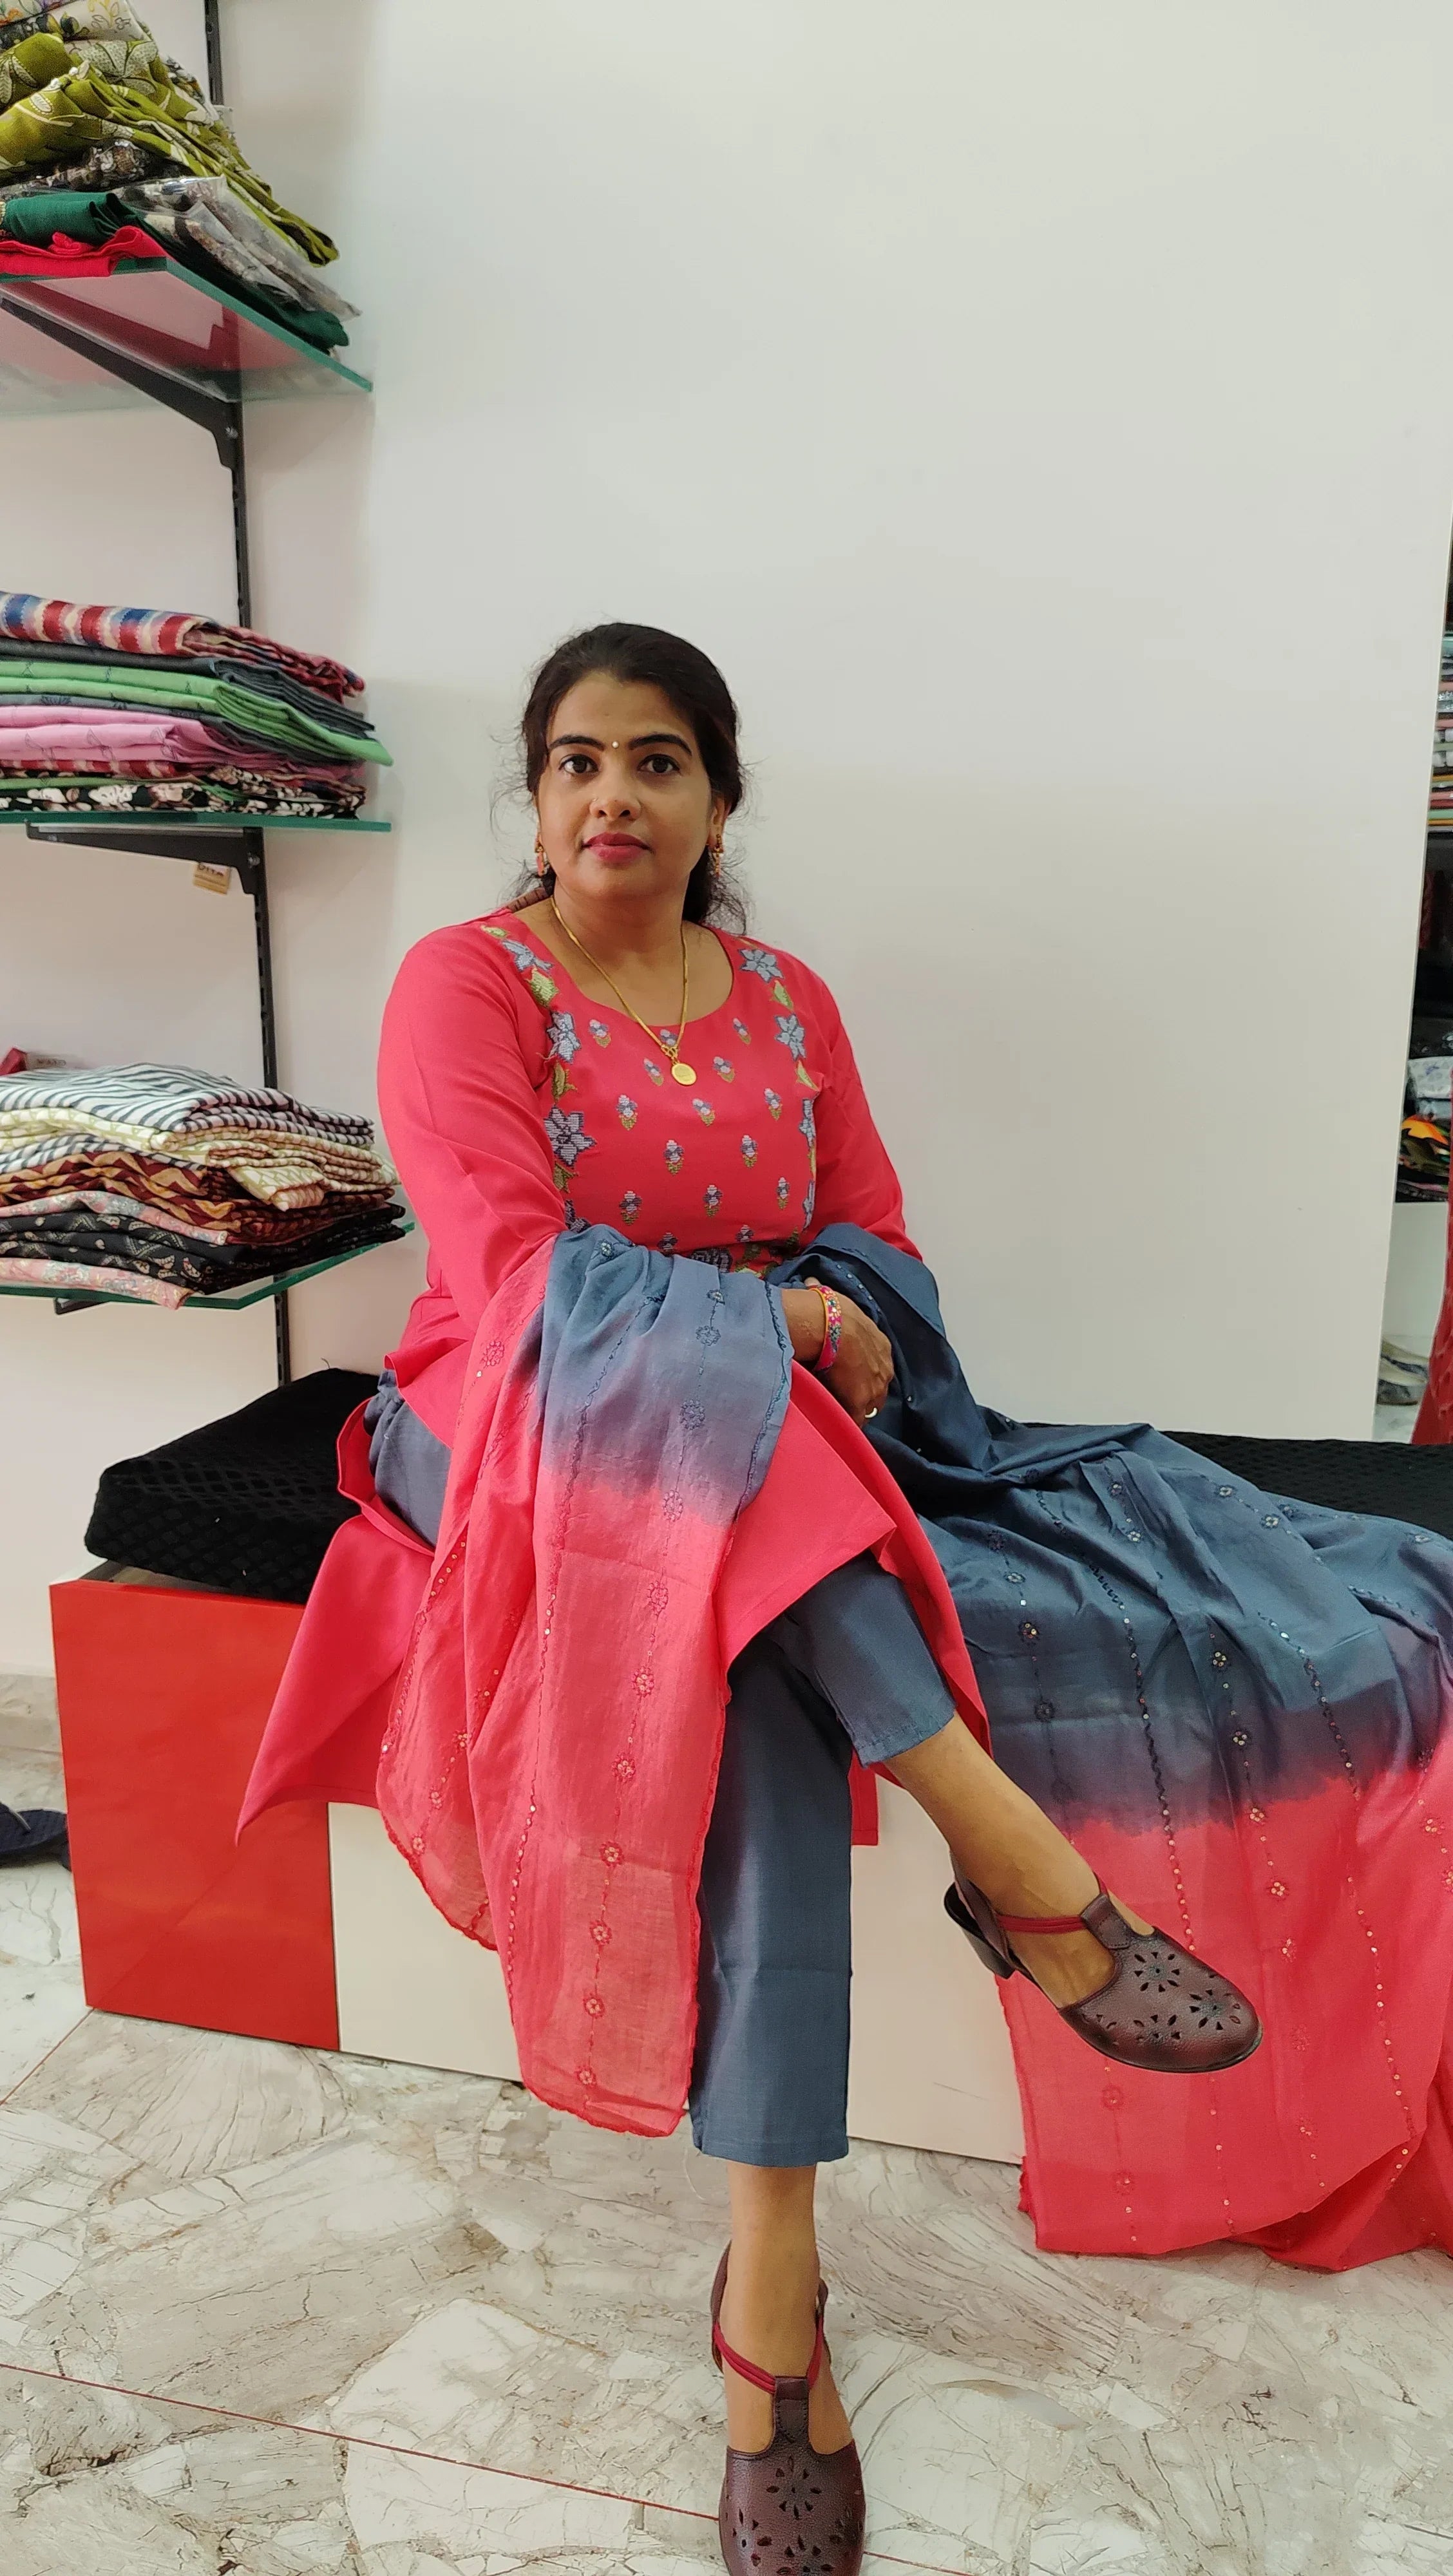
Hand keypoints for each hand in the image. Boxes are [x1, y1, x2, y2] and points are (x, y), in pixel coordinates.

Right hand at [780, 1279, 893, 1427]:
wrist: (831, 1326)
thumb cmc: (832, 1310)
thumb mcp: (836, 1300)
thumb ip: (826, 1295)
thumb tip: (811, 1282)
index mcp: (882, 1345)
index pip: (878, 1364)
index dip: (865, 1370)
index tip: (851, 1372)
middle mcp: (884, 1368)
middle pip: (878, 1388)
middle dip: (864, 1391)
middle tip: (844, 1392)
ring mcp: (874, 1387)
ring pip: (868, 1406)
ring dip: (855, 1407)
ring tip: (838, 1407)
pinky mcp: (859, 1402)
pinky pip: (854, 1419)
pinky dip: (846, 1421)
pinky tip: (835, 1422)